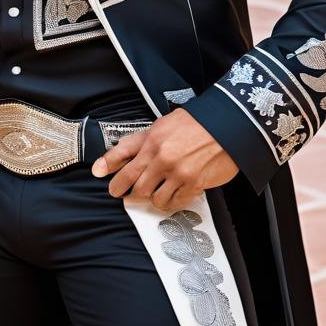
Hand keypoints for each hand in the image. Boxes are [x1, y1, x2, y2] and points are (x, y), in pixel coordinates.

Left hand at [91, 108, 238, 210]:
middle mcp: (161, 156)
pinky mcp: (192, 185)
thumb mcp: (166, 124)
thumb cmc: (197, 123)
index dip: (108, 164)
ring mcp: (176, 172)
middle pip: (133, 182)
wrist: (227, 125)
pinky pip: (173, 202)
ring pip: (152, 197)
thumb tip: (129, 155)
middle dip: (124, 190)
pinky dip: (171, 201)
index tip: (98, 172)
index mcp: (152, 138)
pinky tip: (173, 194)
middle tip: (123, 194)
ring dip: (151, 198)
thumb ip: (146, 140)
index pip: (122, 152)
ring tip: (153, 194)